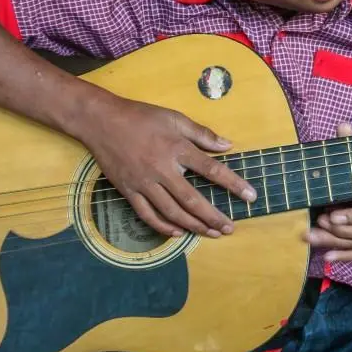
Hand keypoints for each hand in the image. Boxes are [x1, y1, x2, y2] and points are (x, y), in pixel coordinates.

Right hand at [77, 93, 255, 237]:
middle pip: (192, 199)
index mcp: (177, 149)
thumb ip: (202, 133)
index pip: (212, 170)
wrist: (101, 121)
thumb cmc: (141, 117)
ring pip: (172, 212)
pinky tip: (177, 233)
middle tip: (230, 228)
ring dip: (193, 226)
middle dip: (213, 217)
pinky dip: (163, 226)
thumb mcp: (175, 118)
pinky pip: (147, 215)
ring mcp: (144, 183)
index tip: (251, 196)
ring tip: (211, 233)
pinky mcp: (128, 191)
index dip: (234, 184)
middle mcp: (162, 170)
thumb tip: (228, 145)